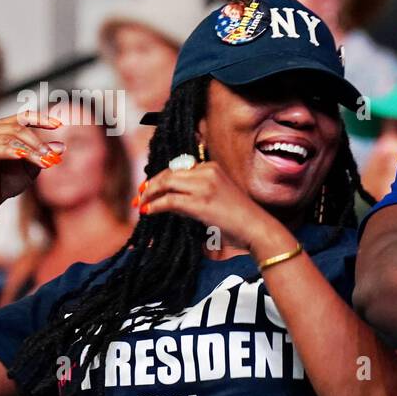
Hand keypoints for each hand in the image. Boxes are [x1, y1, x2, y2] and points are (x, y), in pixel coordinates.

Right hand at [0, 113, 63, 219]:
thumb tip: (62, 146)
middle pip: (18, 128)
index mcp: (4, 128)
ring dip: (29, 150)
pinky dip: (9, 152)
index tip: (59, 125)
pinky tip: (22, 156)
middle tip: (51, 155)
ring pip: (9, 139)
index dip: (41, 119)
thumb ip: (43, 155)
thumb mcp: (31, 167)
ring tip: (43, 161)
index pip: (24, 117)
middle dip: (38, 142)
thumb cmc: (8, 179)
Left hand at [137, 160, 285, 251]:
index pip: (177, 168)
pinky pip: (169, 201)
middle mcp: (207, 171)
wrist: (257, 227)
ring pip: (166, 183)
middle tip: (139, 196)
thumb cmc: (239, 218)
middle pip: (168, 173)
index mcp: (211, 167)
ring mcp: (204, 185)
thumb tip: (167, 199)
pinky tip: (149, 212)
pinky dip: (155, 206)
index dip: (159, 177)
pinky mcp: (200, 202)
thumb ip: (195, 192)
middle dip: (150, 185)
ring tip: (141, 205)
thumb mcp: (216, 196)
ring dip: (149, 194)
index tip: (147, 187)